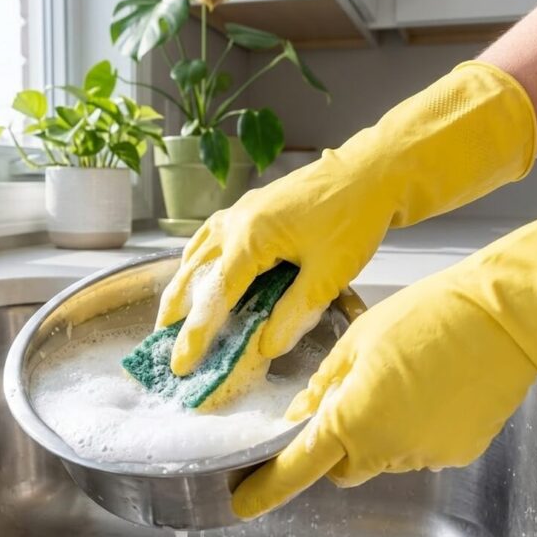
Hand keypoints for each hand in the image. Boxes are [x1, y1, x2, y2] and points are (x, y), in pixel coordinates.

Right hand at [157, 61, 536, 375]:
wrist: (372, 172)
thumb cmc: (354, 219)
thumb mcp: (327, 276)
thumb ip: (293, 314)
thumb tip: (265, 348)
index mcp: (250, 239)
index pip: (214, 296)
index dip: (196, 334)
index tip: (182, 364)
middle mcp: (236, 222)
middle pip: (193, 272)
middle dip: (177, 310)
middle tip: (164, 344)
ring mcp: (241, 210)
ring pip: (198, 252)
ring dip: (184, 284)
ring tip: (173, 313)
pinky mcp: (253, 206)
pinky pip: (212, 235)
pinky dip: (199, 258)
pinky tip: (199, 268)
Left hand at [232, 151, 536, 518]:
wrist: (504, 319)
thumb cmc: (429, 316)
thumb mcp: (359, 338)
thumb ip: (325, 384)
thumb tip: (303, 413)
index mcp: (352, 420)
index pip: (297, 467)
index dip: (266, 487)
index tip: (243, 499)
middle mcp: (387, 449)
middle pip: (341, 465)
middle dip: (332, 443)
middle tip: (345, 396)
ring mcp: (425, 456)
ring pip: (381, 456)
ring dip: (377, 431)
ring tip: (399, 379)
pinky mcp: (457, 453)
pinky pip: (418, 449)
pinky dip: (412, 429)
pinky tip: (428, 390)